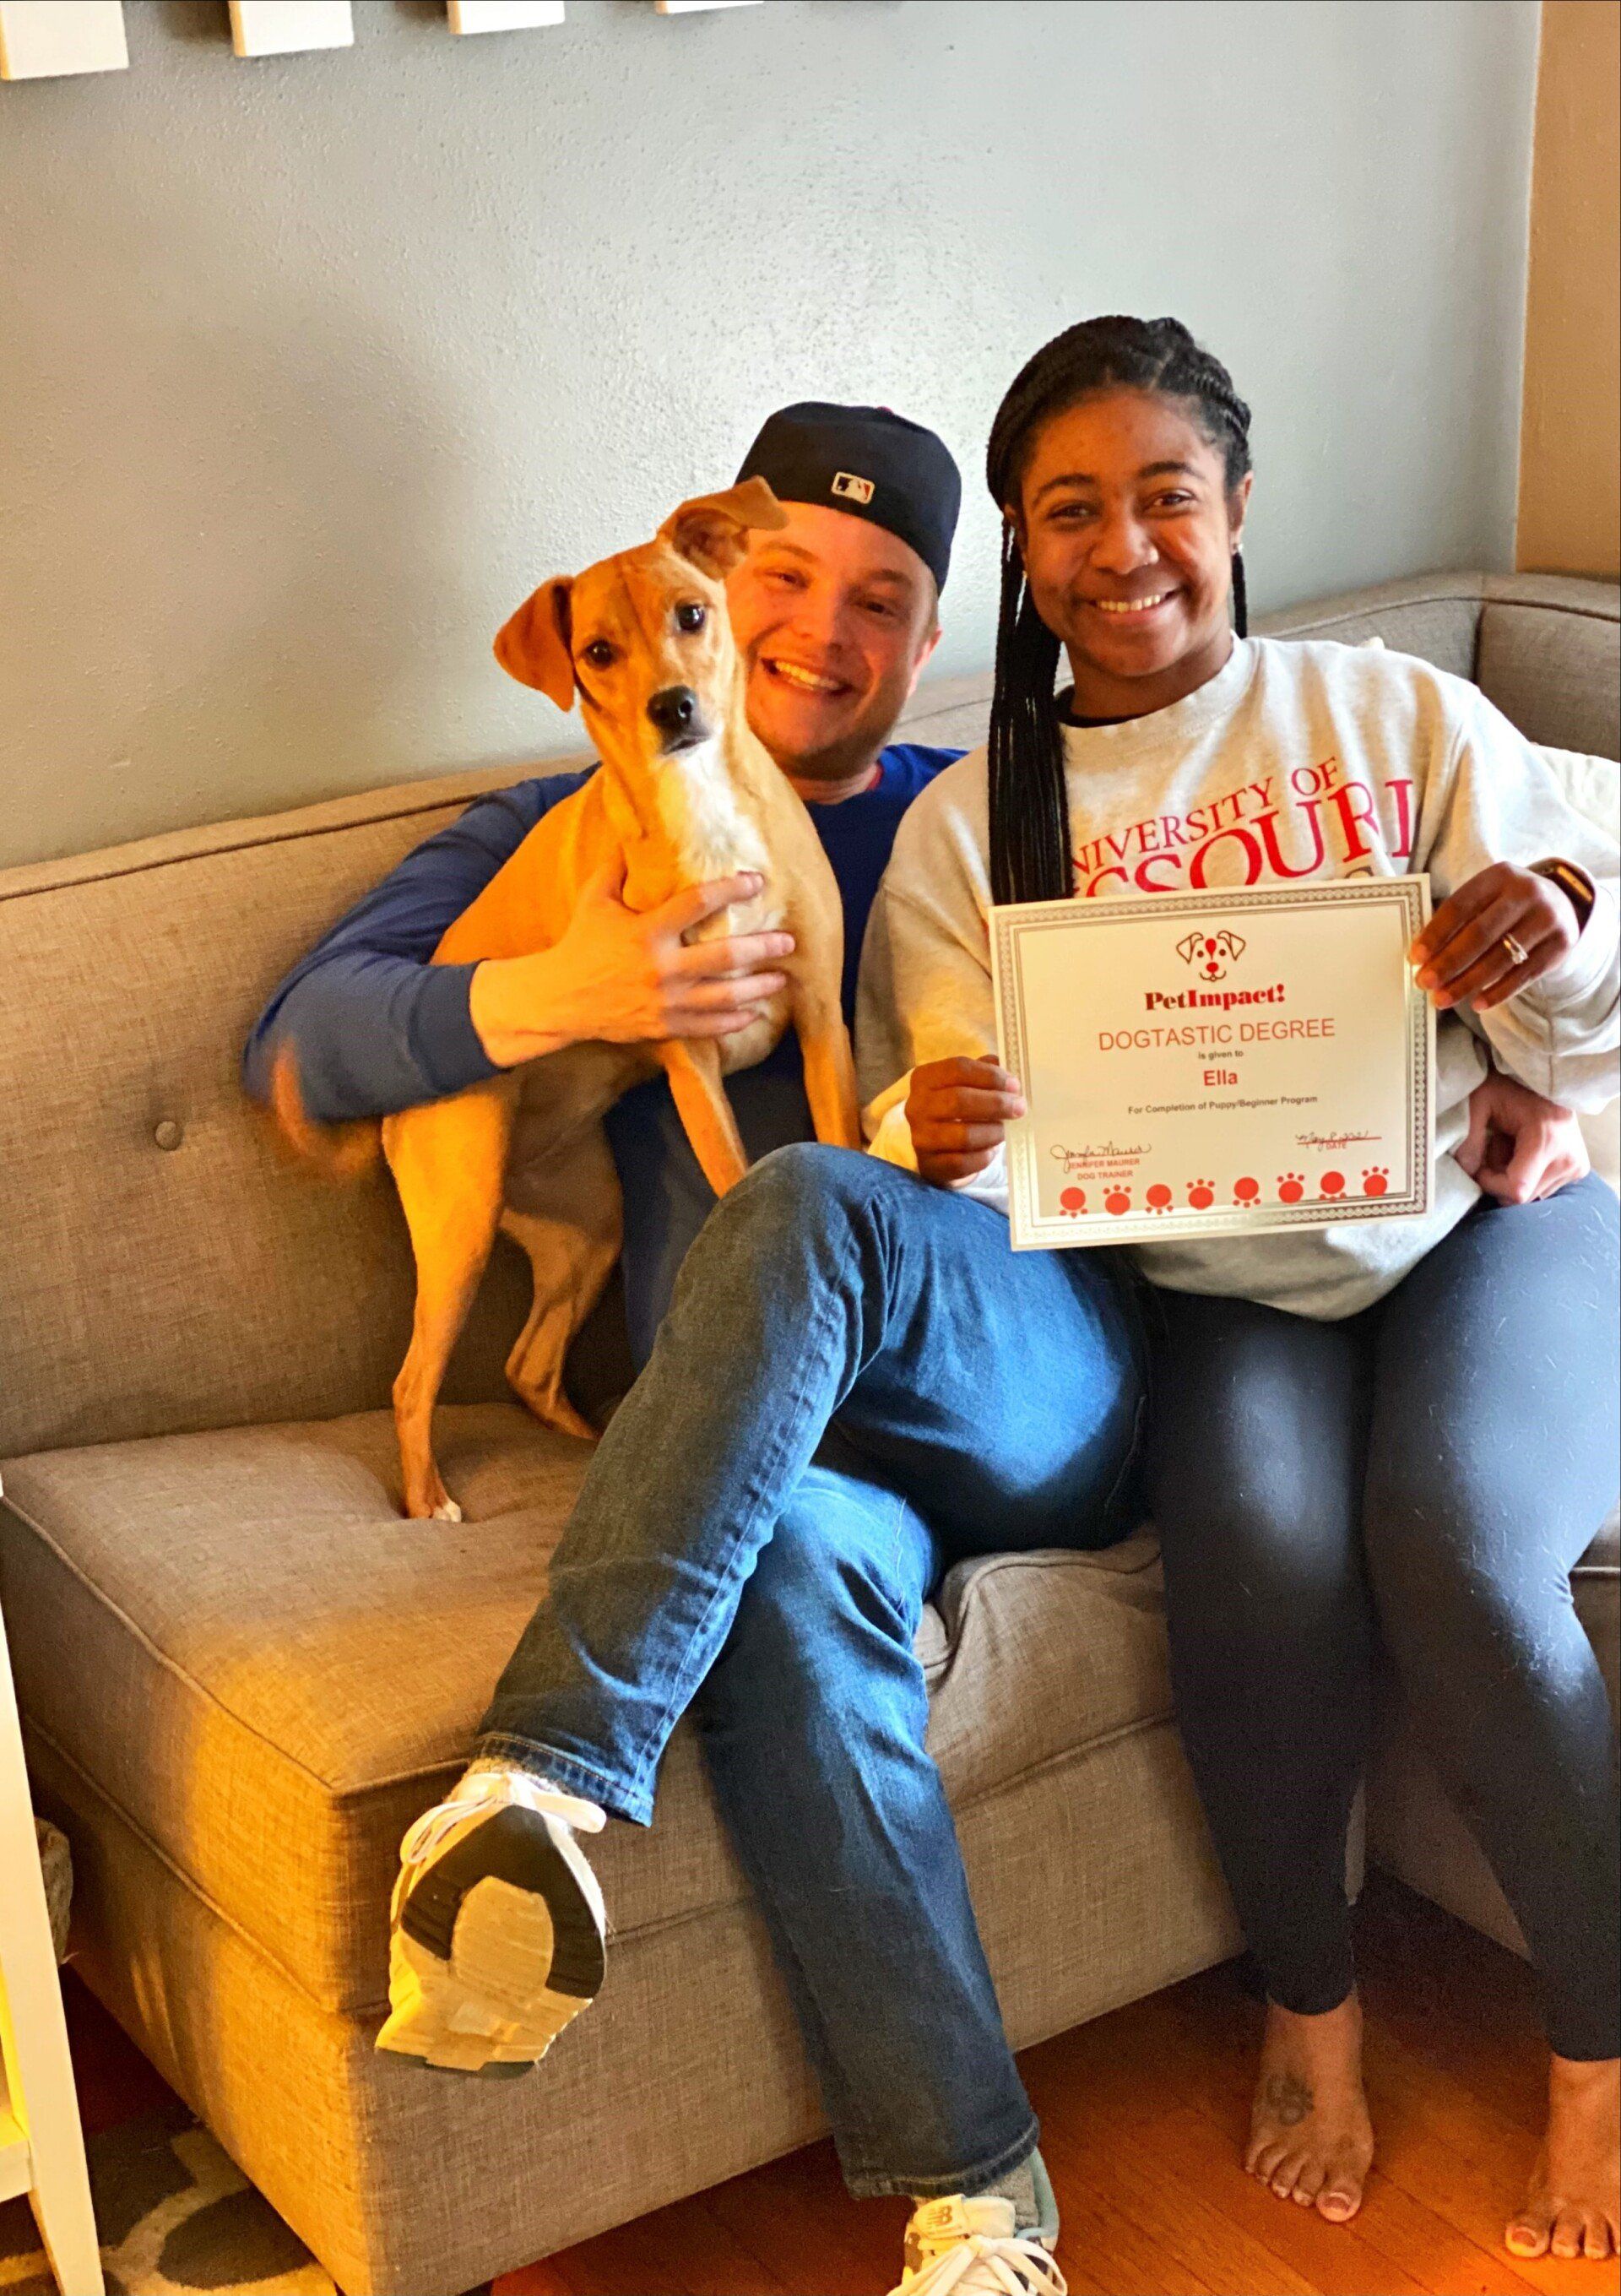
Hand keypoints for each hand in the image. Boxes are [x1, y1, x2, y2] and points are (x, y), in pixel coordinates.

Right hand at [469, 856, 793, 1067]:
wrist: (558, 999)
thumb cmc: (579, 944)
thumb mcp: (594, 899)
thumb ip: (616, 867)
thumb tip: (631, 829)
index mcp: (646, 932)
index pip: (698, 904)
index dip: (731, 889)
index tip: (757, 881)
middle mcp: (661, 969)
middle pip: (725, 958)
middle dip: (761, 948)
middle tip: (788, 940)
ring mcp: (665, 1002)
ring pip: (724, 998)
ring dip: (758, 988)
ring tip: (781, 979)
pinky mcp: (664, 1027)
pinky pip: (708, 1027)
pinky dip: (734, 1022)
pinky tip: (754, 1013)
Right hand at [906, 1056, 1025, 1185]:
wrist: (934, 1148)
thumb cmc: (954, 1108)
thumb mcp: (964, 1083)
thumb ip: (983, 1071)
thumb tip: (1003, 1064)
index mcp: (924, 1078)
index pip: (959, 1069)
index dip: (990, 1076)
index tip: (1014, 1085)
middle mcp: (917, 1106)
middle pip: (959, 1100)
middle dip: (996, 1103)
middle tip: (1019, 1108)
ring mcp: (921, 1138)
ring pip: (964, 1135)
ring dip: (992, 1132)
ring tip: (1003, 1130)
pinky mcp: (931, 1164)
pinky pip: (964, 1162)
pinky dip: (984, 1156)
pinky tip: (992, 1149)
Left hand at [1410, 864, 1578, 1012]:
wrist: (1561, 903)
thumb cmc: (1506, 905)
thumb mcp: (1487, 897)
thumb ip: (1459, 919)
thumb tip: (1423, 957)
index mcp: (1498, 876)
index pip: (1460, 906)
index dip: (1435, 934)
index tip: (1414, 958)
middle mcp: (1526, 893)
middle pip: (1480, 934)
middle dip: (1448, 963)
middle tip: (1424, 983)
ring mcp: (1547, 918)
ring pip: (1500, 958)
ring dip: (1467, 983)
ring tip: (1443, 999)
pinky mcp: (1561, 944)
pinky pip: (1524, 974)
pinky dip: (1498, 992)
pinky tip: (1477, 1004)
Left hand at [1456, 1067, 1590, 1204]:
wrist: (1544, 1078)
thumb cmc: (1509, 1087)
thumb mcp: (1481, 1101)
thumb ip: (1469, 1135)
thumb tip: (1466, 1169)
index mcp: (1547, 1141)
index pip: (1517, 1190)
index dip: (1491, 1184)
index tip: (1481, 1164)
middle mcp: (1568, 1159)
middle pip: (1523, 1197)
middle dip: (1500, 1180)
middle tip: (1495, 1150)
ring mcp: (1576, 1166)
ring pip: (1531, 1195)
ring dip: (1512, 1178)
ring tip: (1511, 1147)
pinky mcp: (1578, 1170)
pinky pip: (1542, 1189)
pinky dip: (1526, 1176)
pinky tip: (1524, 1152)